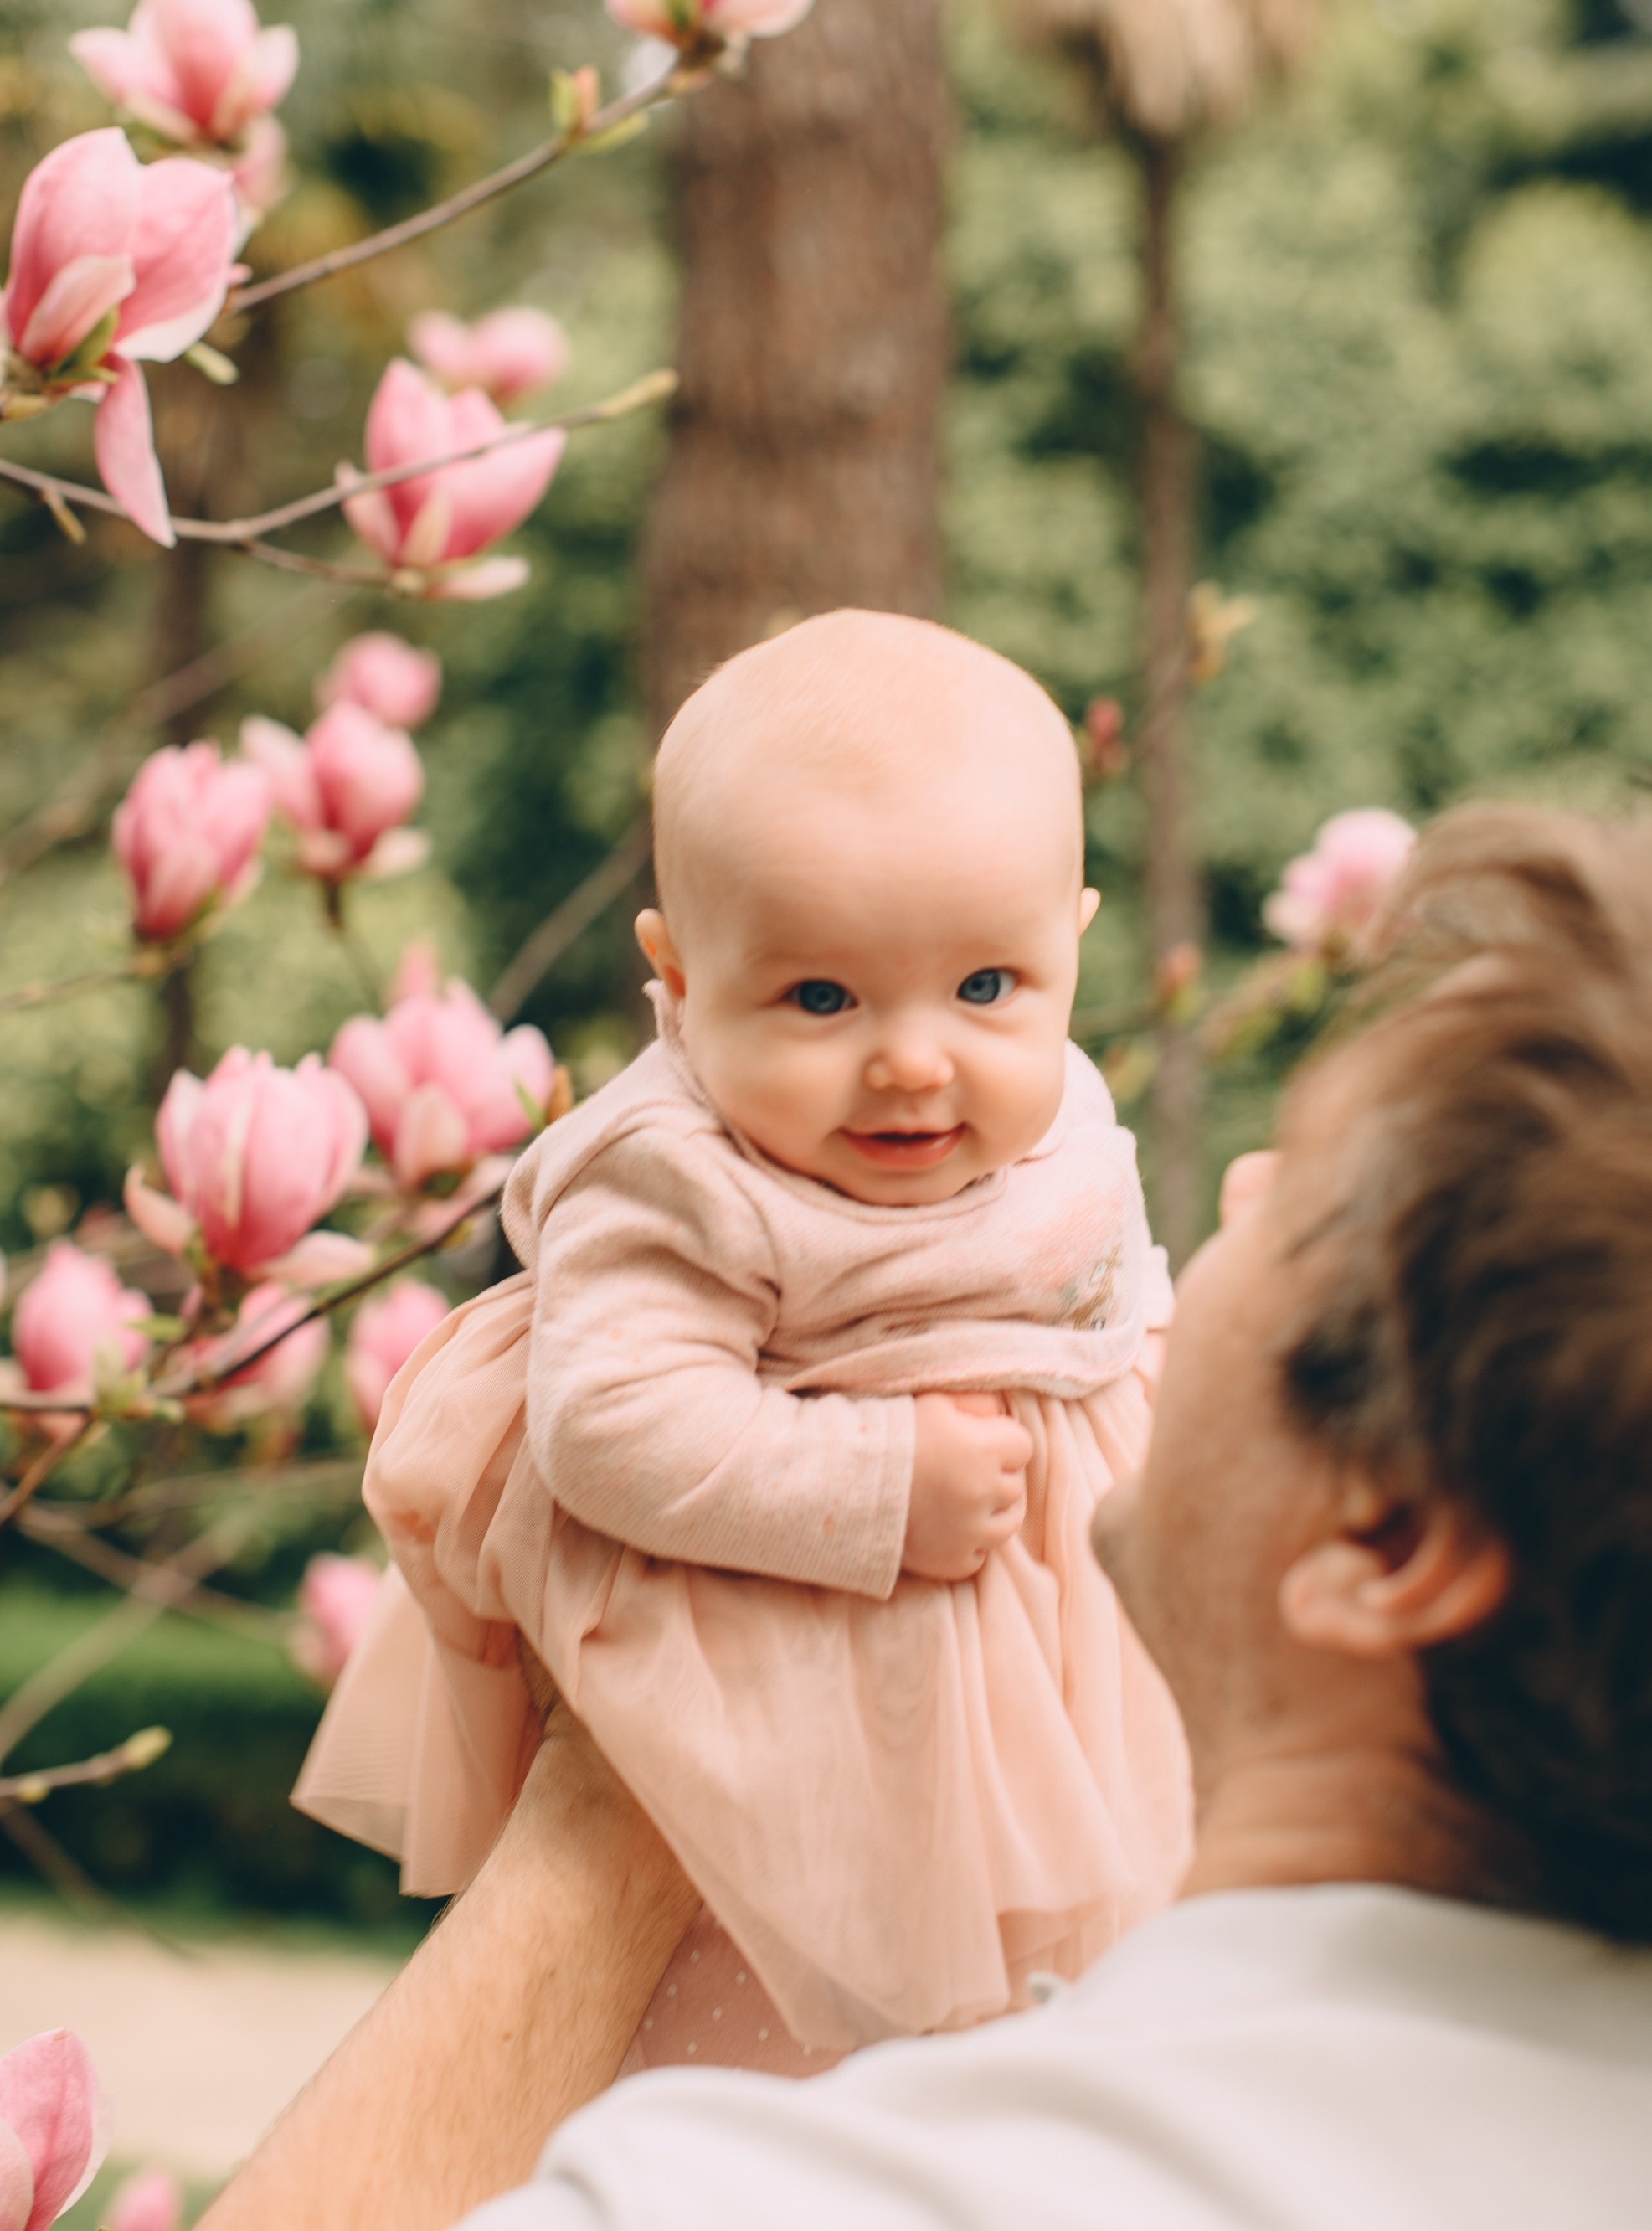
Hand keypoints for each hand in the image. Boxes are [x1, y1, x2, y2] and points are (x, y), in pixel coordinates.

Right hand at [903, 1390, 1031, 1581]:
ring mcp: (970, 1533)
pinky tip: (941, 1526)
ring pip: (1006, 1525)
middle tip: (957, 1471)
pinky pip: (978, 1556)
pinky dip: (966, 1544)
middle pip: (1014, 1487)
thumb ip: (977, 1403)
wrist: (844, 1481)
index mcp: (984, 1449)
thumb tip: (999, 1415)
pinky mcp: (953, 1562)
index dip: (999, 1442)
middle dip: (994, 1477)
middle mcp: (983, 1493)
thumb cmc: (892, 1434)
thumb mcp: (935, 1402)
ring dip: (988, 1513)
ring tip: (954, 1500)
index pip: (1023, 1447)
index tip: (973, 1442)